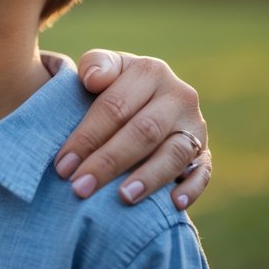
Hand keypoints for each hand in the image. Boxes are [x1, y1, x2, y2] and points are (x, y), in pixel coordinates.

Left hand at [55, 50, 209, 209]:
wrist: (145, 98)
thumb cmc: (114, 85)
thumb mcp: (104, 66)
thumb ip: (96, 65)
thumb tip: (94, 80)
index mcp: (151, 71)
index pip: (115, 107)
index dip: (87, 136)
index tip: (63, 165)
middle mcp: (179, 96)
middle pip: (142, 132)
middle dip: (109, 162)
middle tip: (81, 187)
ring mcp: (195, 126)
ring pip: (173, 153)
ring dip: (148, 178)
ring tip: (123, 198)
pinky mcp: (204, 152)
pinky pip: (203, 172)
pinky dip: (191, 188)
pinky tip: (173, 204)